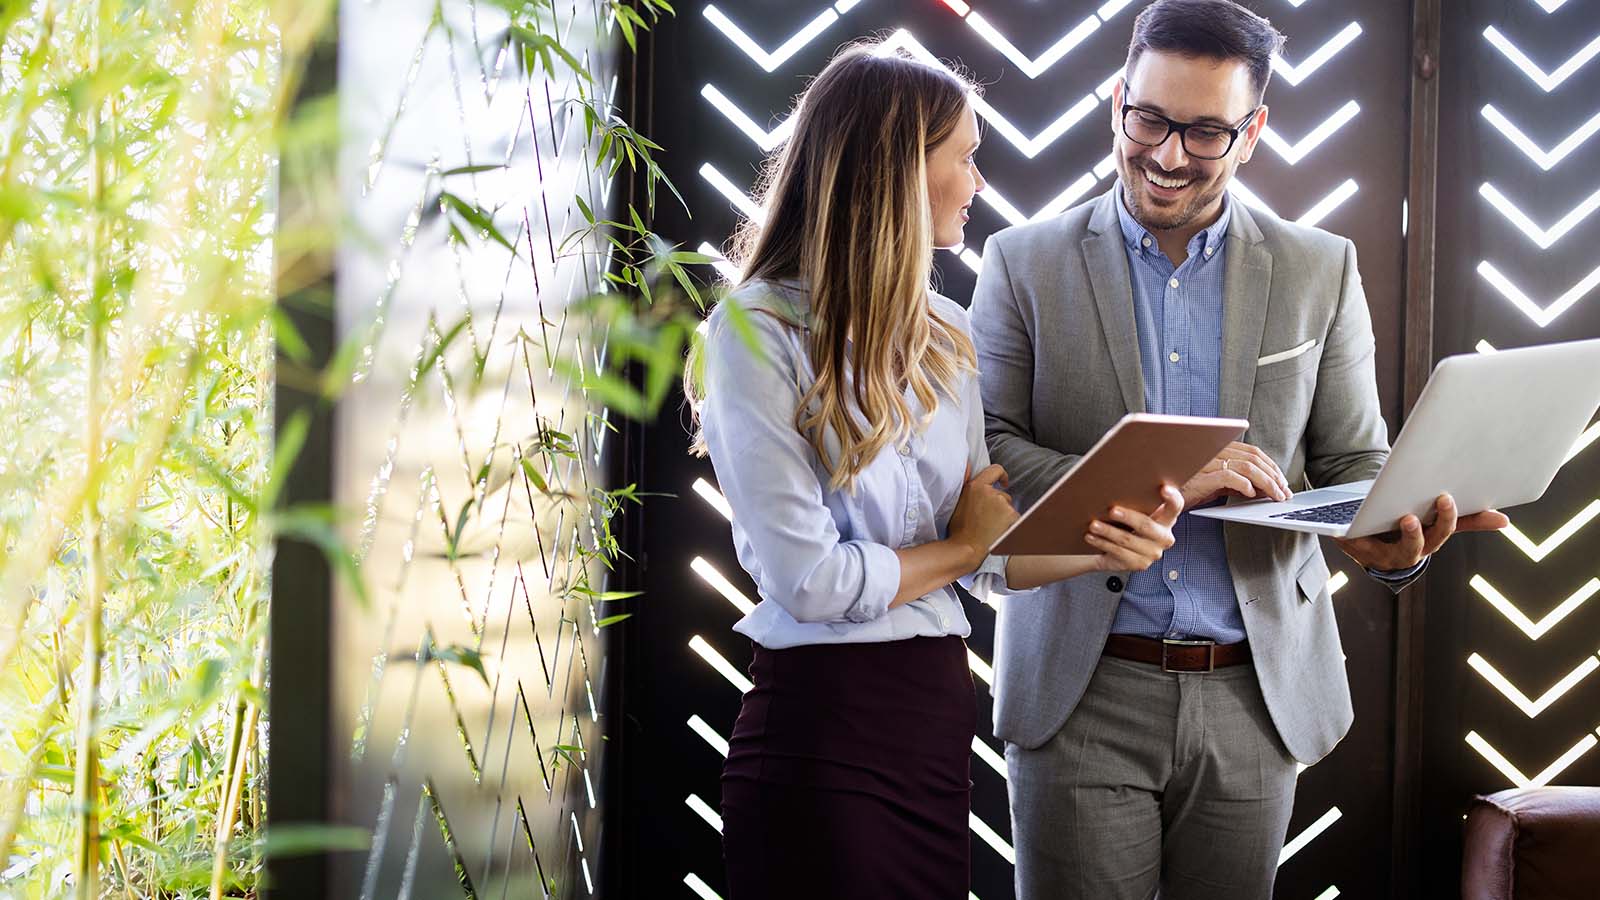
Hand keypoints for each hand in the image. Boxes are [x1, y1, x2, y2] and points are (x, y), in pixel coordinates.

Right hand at [948, 463, 1019, 568]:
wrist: (967, 547)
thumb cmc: (960, 529)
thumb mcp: (959, 502)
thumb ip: (968, 487)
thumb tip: (969, 467)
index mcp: (975, 486)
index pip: (995, 469)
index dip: (1001, 475)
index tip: (1004, 482)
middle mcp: (989, 491)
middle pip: (1003, 494)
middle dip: (999, 504)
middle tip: (987, 519)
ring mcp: (1001, 503)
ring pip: (1008, 507)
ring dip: (1003, 515)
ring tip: (990, 527)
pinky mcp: (1010, 514)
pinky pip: (1014, 518)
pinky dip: (1010, 524)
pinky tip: (998, 531)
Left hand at [1083, 485, 1183, 571]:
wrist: (1116, 551)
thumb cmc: (1127, 525)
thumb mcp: (1135, 511)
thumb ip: (1136, 500)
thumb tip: (1117, 484)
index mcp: (1167, 519)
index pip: (1175, 506)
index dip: (1172, 498)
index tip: (1164, 488)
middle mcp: (1164, 537)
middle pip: (1147, 525)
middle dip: (1128, 517)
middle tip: (1112, 510)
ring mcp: (1153, 553)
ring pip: (1128, 540)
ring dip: (1108, 532)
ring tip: (1094, 525)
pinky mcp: (1139, 564)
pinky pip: (1118, 552)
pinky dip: (1102, 543)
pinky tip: (1091, 537)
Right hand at [1180, 441, 1290, 506]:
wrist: (1160, 499)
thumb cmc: (1185, 490)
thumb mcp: (1214, 484)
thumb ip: (1235, 482)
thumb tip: (1262, 488)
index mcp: (1216, 449)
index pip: (1252, 451)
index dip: (1271, 465)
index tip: (1282, 481)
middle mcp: (1212, 451)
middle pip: (1253, 458)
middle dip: (1274, 476)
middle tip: (1284, 491)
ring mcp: (1206, 463)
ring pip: (1246, 467)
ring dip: (1266, 482)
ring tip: (1275, 495)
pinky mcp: (1201, 477)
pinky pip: (1229, 476)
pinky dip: (1244, 484)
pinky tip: (1251, 494)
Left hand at [1335, 492, 1509, 569]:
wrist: (1368, 537)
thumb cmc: (1405, 526)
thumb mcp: (1433, 521)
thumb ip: (1466, 521)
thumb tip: (1505, 521)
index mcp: (1426, 543)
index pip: (1442, 533)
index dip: (1446, 519)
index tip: (1446, 498)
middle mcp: (1404, 554)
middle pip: (1419, 544)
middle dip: (1424, 528)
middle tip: (1427, 507)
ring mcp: (1378, 554)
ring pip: (1387, 548)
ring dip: (1396, 535)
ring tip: (1401, 518)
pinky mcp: (1352, 547)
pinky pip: (1351, 541)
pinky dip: (1349, 534)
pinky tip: (1347, 523)